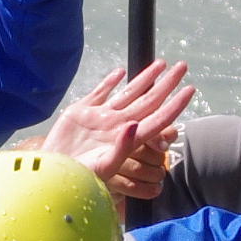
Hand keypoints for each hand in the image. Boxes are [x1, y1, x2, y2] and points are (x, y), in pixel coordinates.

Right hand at [38, 59, 193, 201]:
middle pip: (149, 100)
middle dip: (167, 84)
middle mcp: (118, 125)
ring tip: (161, 64)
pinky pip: (100, 93)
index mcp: (127, 138)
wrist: (51, 173)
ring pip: (129, 93)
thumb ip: (122, 147)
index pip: (158, 118)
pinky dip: (110, 82)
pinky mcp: (81, 112)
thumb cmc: (80, 177)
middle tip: (183, 66)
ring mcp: (101, 117)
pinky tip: (120, 73)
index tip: (190, 90)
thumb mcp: (104, 166)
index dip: (175, 104)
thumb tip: (135, 125)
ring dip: (145, 78)